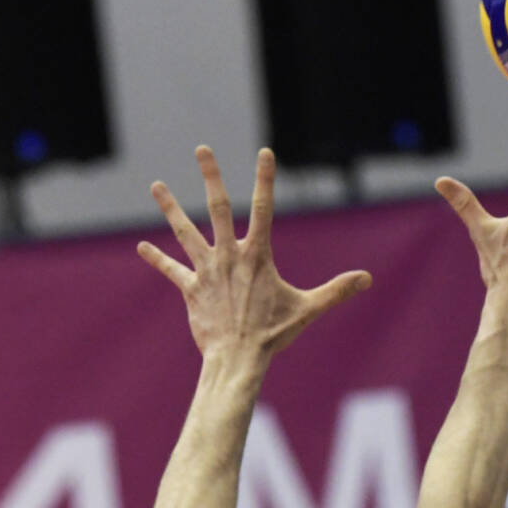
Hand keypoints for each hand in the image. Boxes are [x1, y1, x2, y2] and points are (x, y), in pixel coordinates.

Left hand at [138, 146, 370, 362]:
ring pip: (185, 232)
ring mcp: (206, 271)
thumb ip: (336, 290)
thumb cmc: (274, 334)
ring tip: (157, 186)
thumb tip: (367, 278)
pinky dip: (157, 259)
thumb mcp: (308, 309)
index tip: (265, 152)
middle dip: (211, 176)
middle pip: (218, 207)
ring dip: (170, 208)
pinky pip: (171, 270)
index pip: (264, 208)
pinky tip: (141, 248)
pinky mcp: (190, 290)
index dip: (265, 178)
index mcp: (257, 255)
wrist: (238, 358)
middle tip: (202, 149)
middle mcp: (229, 256)